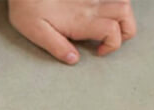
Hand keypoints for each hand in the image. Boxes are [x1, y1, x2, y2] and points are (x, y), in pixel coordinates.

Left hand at [8, 0, 136, 64]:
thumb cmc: (27, 8)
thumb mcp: (36, 32)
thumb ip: (57, 47)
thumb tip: (74, 59)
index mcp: (80, 20)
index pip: (112, 31)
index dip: (112, 45)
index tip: (98, 52)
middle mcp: (90, 5)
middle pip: (125, 13)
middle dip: (126, 29)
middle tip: (110, 39)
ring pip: (123, 0)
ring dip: (123, 14)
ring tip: (110, 25)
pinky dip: (114, 2)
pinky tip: (102, 11)